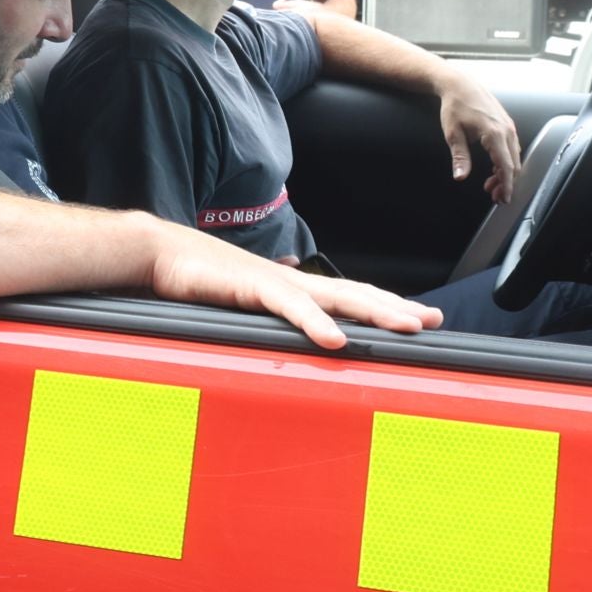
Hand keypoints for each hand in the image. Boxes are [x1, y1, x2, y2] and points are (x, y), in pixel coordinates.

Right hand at [143, 221, 440, 348]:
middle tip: (432, 321)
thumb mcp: (238, 299)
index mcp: (291, 287)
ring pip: (336, 297)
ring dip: (375, 311)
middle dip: (396, 308)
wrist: (159, 253)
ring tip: (407, 326)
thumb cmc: (195, 277)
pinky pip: (291, 307)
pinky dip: (315, 323)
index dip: (384, 306)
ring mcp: (275, 282)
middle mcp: (291, 282)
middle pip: (355, 294)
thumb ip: (264, 310)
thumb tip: (284, 309)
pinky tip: (336, 338)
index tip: (419, 320)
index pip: (348, 296)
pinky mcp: (251, 286)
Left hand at [435, 75, 521, 202]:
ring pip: (514, 157)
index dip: (506, 185)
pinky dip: (506, 161)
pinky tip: (494, 168)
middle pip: (514, 164)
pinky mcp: (507, 125)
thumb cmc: (455, 106)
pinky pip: (512, 148)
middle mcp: (507, 131)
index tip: (504, 199)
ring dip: (506, 173)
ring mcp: (509, 127)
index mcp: (494, 134)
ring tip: (491, 185)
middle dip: (506, 183)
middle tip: (494, 196)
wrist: (460, 85)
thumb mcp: (453, 133)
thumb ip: (459, 156)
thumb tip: (460, 176)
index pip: (506, 166)